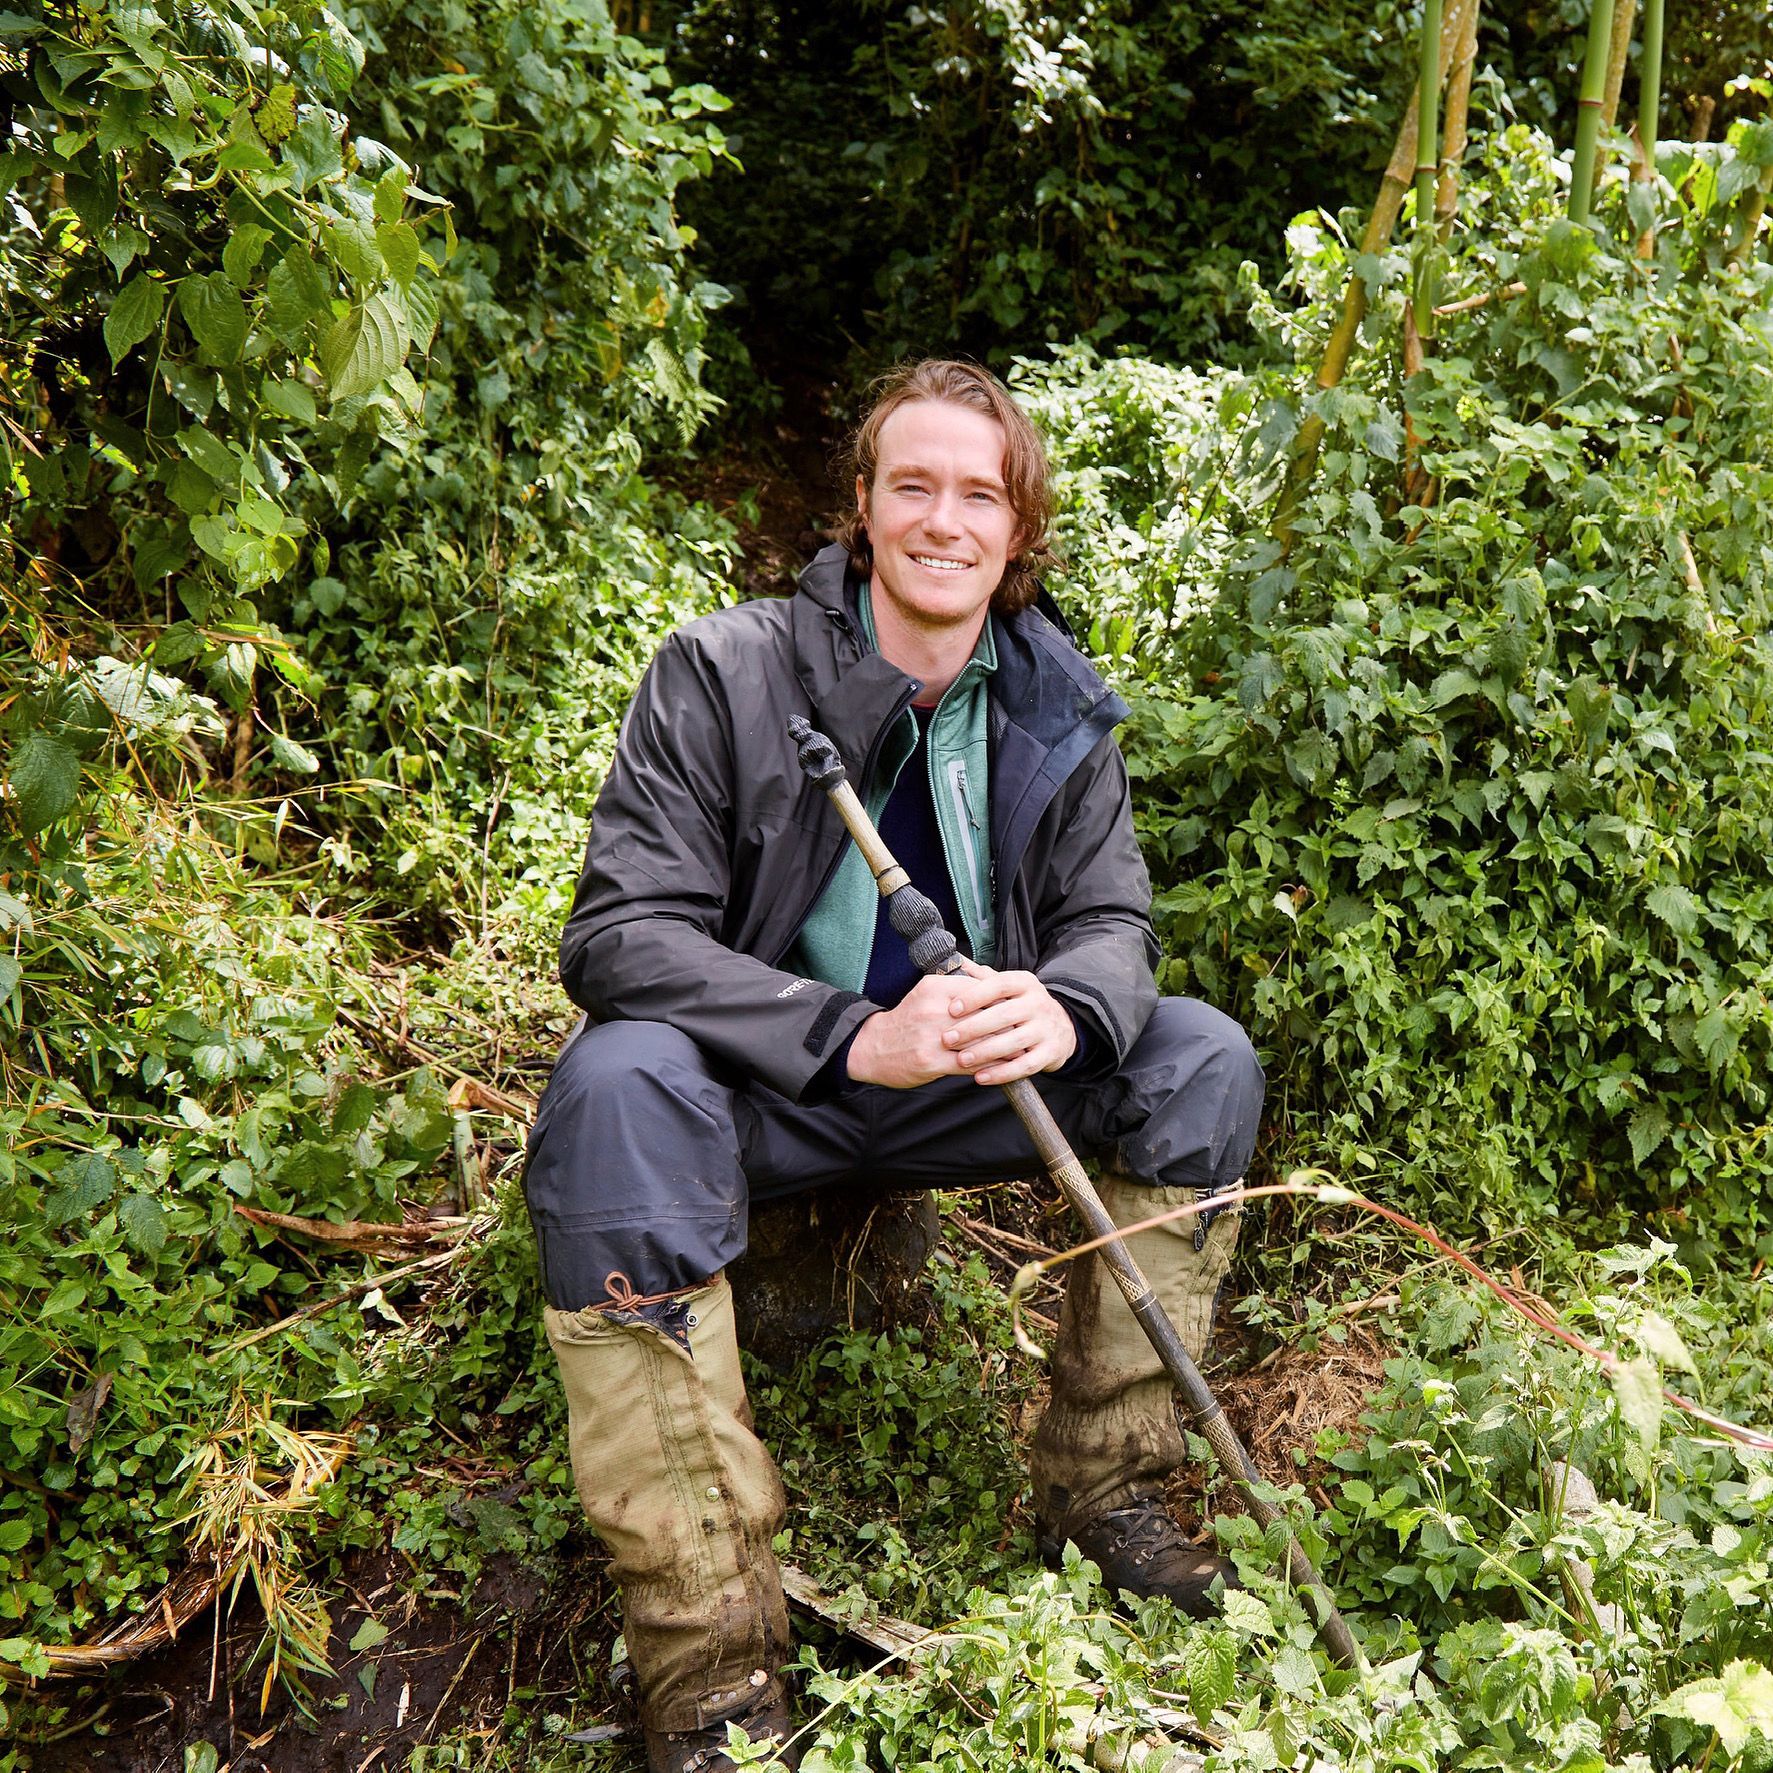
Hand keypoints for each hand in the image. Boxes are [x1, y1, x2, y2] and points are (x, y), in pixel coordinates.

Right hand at [845, 959, 1075, 1089]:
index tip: (1019, 1006)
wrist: (873, 1047)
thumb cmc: (906, 1019)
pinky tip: (1003, 1066)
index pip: (979, 990)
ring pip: (979, 1040)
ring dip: (1003, 1046)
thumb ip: (956, 984)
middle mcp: (935, 1010)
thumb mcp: (927, 992)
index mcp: (935, 988)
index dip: (1001, 1000)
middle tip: (1028, 1028)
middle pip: (982, 1014)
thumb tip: (989, 977)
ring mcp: (933, 1037)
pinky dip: (989, 1065)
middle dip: (1007, 1023)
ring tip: (1022, 1048)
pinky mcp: (932, 1061)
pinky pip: (969, 1063)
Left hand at [939, 958, 1076, 1085]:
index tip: (951, 1008)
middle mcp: (1038, 1003)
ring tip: (961, 1059)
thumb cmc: (1022, 1005)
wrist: (1062, 1027)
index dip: (974, 996)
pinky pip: (1025, 1066)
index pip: (999, 984)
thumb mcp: (1009, 987)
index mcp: (1025, 983)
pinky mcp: (1050, 1052)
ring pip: (1014, 1042)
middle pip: (1005, 1015)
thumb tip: (955, 962)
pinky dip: (1002, 1073)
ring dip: (985, 1052)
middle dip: (973, 1028)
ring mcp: (1046, 1029)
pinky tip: (980, 1077)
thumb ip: (982, 977)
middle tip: (947, 1038)